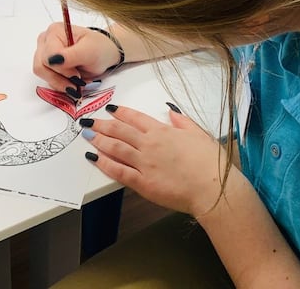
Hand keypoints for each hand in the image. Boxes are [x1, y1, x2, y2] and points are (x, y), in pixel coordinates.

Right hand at [33, 22, 122, 92]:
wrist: (103, 55)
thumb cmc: (98, 49)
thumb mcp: (90, 51)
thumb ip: (71, 55)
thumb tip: (53, 60)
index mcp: (54, 32)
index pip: (48, 55)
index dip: (61, 69)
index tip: (77, 75)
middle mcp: (45, 41)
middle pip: (41, 66)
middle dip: (59, 78)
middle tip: (77, 82)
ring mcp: (44, 54)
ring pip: (42, 74)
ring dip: (60, 83)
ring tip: (77, 84)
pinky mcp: (46, 66)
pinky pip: (47, 80)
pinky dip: (60, 84)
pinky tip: (73, 82)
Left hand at [83, 105, 233, 215]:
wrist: (213, 189)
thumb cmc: (210, 163)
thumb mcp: (199, 134)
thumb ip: (182, 121)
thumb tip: (170, 110)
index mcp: (163, 132)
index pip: (135, 118)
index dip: (120, 112)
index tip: (109, 109)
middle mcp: (149, 145)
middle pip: (120, 131)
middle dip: (102, 124)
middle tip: (88, 120)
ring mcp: (144, 164)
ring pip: (115, 148)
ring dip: (99, 140)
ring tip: (86, 135)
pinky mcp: (142, 183)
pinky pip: (118, 171)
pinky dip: (104, 163)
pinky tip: (93, 157)